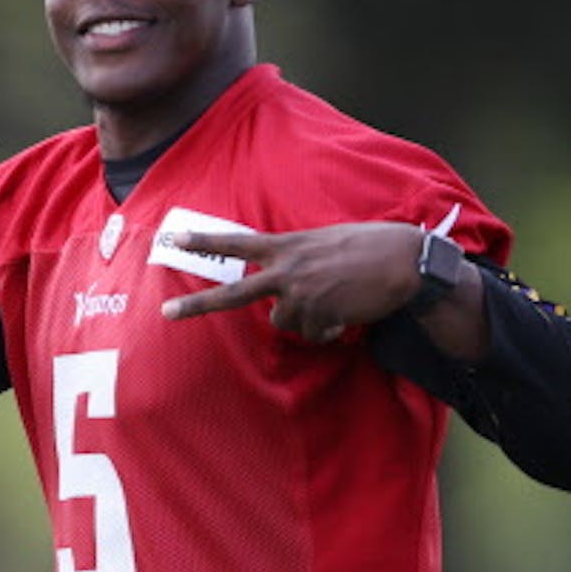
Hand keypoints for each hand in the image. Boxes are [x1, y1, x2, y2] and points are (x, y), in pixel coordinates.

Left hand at [159, 222, 425, 342]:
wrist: (404, 261)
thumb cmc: (369, 246)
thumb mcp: (323, 241)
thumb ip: (297, 258)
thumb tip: (286, 289)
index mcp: (287, 245)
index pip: (236, 242)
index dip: (204, 240)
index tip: (172, 238)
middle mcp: (287, 270)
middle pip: (232, 294)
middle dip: (197, 306)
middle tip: (166, 314)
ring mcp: (301, 294)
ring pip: (283, 322)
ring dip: (304, 319)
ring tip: (334, 302)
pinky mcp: (320, 316)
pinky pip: (312, 334)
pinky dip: (327, 329)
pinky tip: (346, 313)